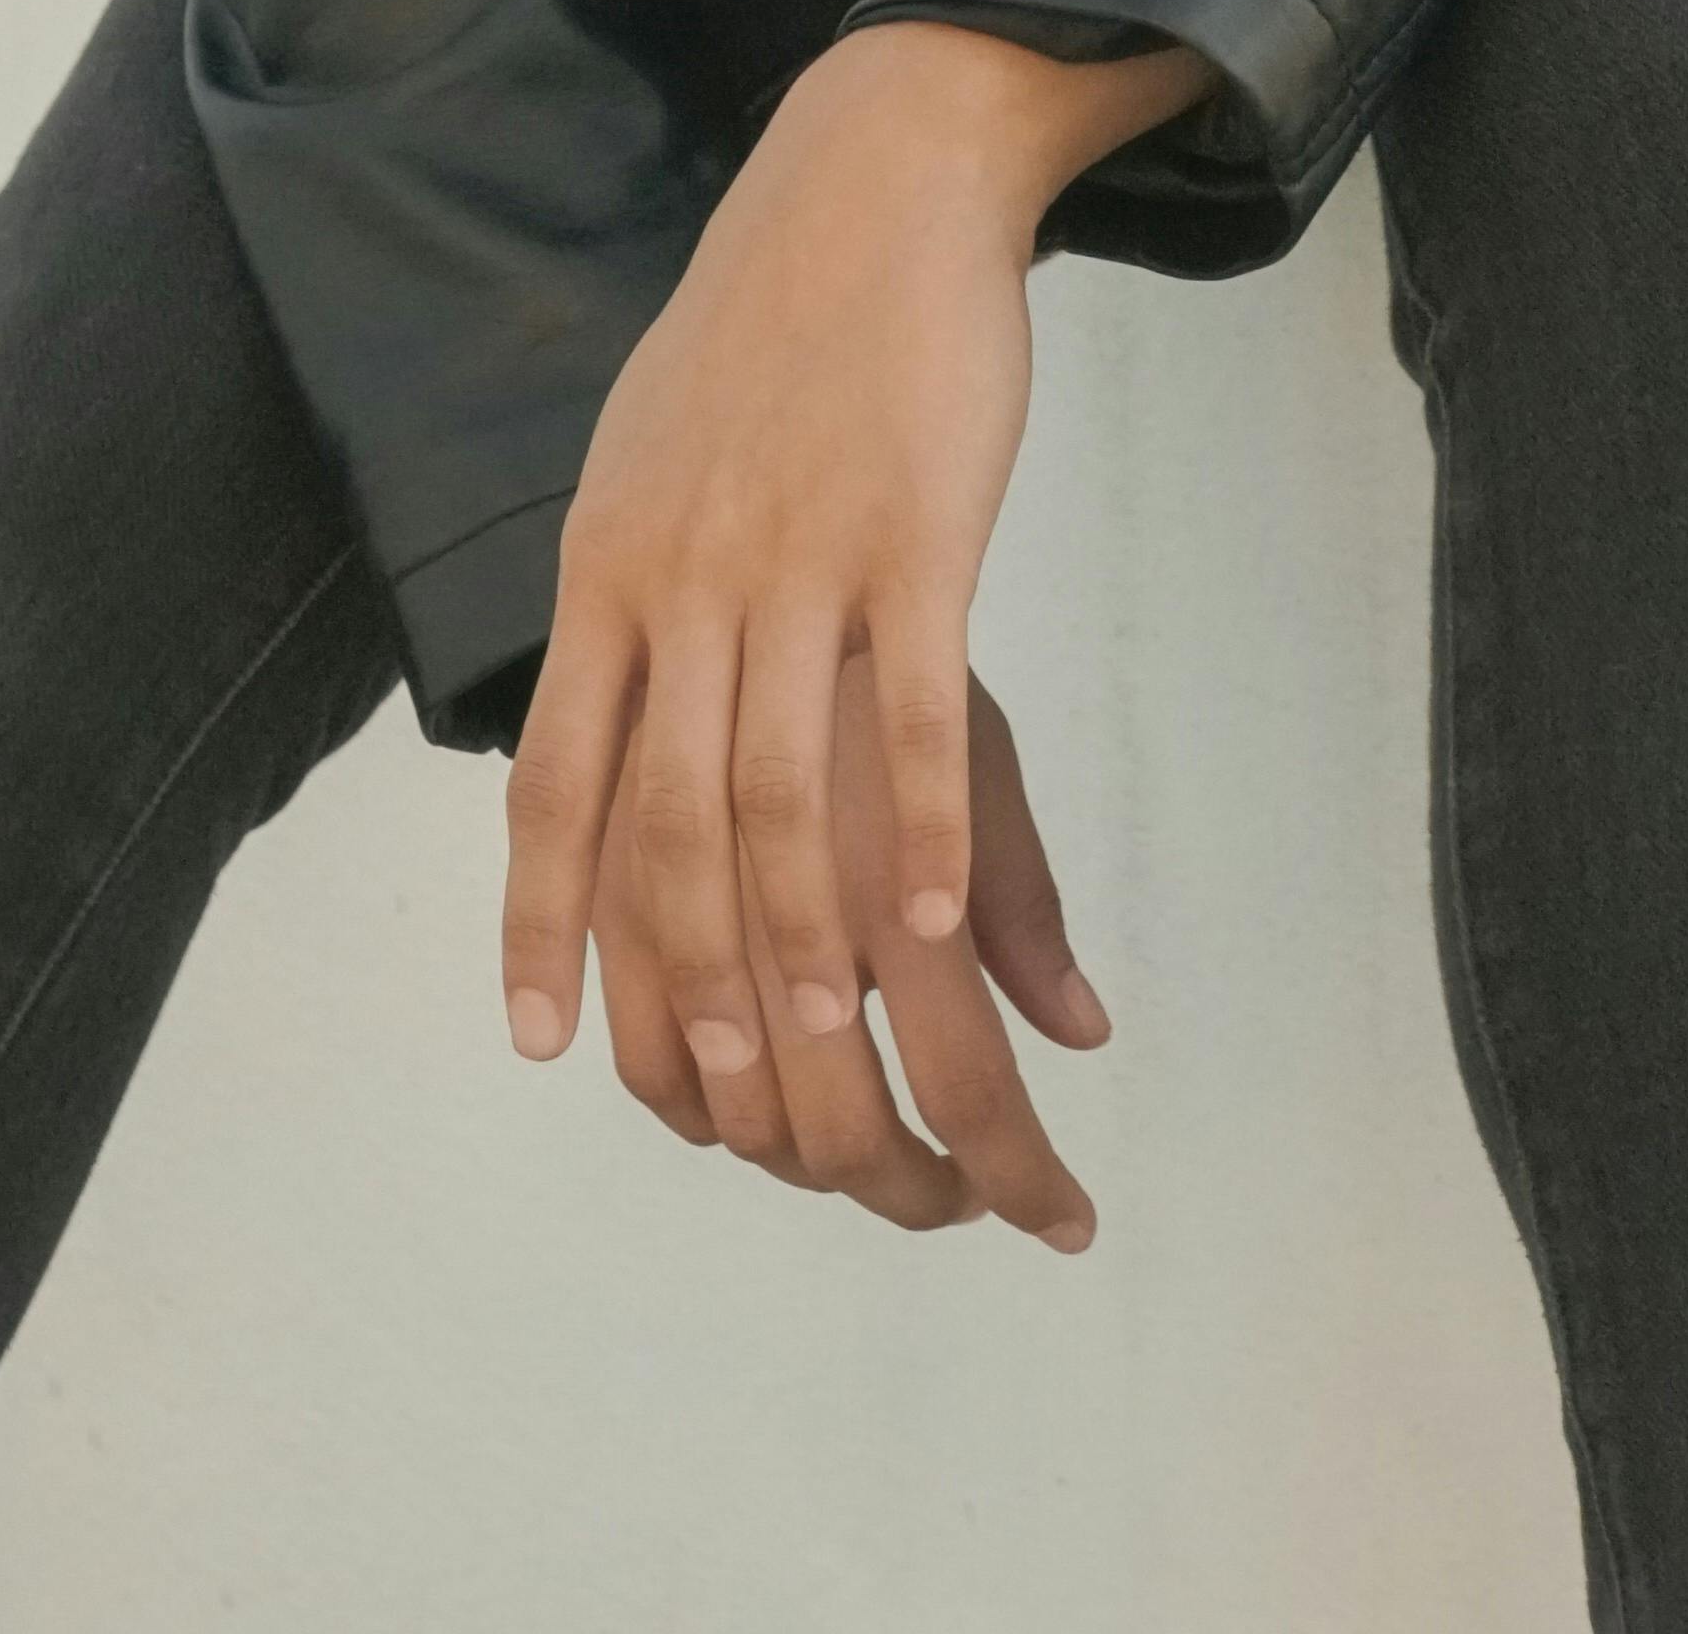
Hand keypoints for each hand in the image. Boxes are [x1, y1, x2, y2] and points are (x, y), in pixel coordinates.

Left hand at [498, 15, 1207, 1244]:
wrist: (873, 177)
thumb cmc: (769, 325)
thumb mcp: (649, 451)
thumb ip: (629, 581)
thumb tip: (601, 694)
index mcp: (609, 561)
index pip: (552, 777)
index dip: (539, 919)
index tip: (542, 1043)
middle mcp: (683, 573)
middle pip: (667, 820)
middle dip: (689, 979)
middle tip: (728, 1108)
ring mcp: (798, 554)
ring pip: (782, 790)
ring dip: (801, 940)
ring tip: (831, 1050)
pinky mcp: (914, 529)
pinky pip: (910, 710)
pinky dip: (915, 828)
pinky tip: (933, 920)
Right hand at [594, 654, 1107, 1237]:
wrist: (759, 462)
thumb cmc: (883, 616)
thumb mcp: (980, 740)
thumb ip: (1020, 898)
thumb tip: (1081, 1034)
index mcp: (905, 870)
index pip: (972, 1087)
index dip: (1021, 1181)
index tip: (1065, 1225)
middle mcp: (793, 898)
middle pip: (845, 1128)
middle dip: (910, 1192)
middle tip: (953, 1196)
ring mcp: (687, 890)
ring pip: (729, 1103)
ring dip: (789, 1157)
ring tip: (846, 1154)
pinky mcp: (607, 858)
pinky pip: (630, 1029)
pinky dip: (674, 1097)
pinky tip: (723, 1108)